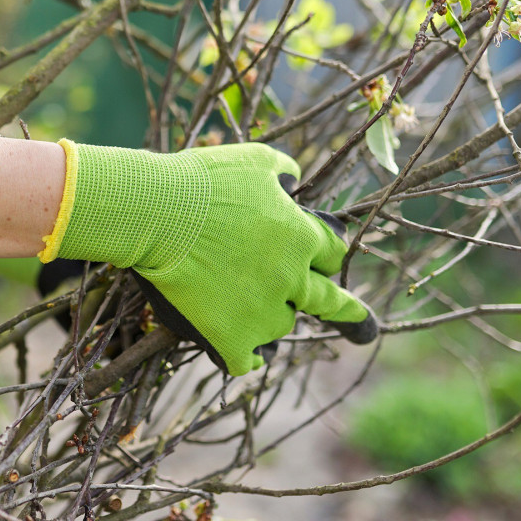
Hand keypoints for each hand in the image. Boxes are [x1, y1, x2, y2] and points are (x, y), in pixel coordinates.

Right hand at [40, 140, 376, 374]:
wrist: (155, 214)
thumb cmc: (204, 181)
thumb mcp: (254, 160)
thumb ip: (283, 171)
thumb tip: (294, 179)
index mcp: (301, 237)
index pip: (333, 253)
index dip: (326, 253)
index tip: (323, 257)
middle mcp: (291, 279)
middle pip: (329, 301)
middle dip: (347, 310)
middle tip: (365, 323)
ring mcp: (262, 313)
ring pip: (281, 325)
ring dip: (272, 315)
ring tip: (248, 305)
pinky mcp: (230, 338)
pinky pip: (248, 360)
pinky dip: (246, 354)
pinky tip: (247, 355)